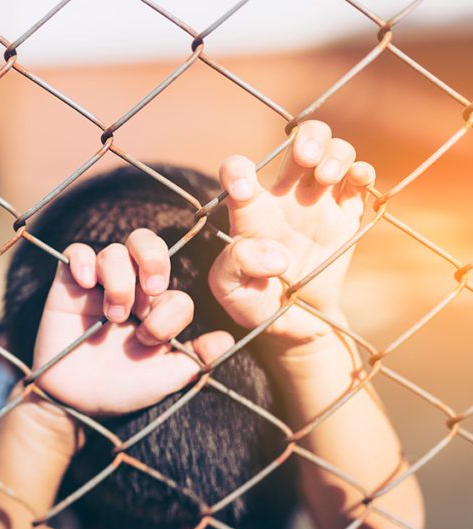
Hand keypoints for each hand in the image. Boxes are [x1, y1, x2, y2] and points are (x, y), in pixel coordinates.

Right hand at [32, 229, 233, 416]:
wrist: (74, 402)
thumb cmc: (122, 389)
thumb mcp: (164, 378)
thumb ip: (195, 358)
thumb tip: (226, 340)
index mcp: (157, 309)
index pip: (174, 291)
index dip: (169, 312)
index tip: (151, 340)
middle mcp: (131, 289)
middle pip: (145, 243)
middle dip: (154, 259)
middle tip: (151, 289)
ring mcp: (98, 284)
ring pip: (114, 251)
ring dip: (119, 280)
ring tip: (113, 314)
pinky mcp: (68, 285)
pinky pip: (76, 252)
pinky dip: (82, 260)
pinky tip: (85, 282)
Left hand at [210, 120, 374, 348]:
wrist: (297, 321)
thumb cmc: (256, 303)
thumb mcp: (232, 293)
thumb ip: (235, 269)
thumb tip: (274, 256)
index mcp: (249, 211)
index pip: (237, 171)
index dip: (237, 169)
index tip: (243, 188)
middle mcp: (284, 197)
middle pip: (298, 142)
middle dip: (306, 139)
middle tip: (306, 160)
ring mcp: (318, 202)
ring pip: (331, 151)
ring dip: (335, 152)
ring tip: (328, 178)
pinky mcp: (347, 215)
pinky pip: (359, 181)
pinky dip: (363, 171)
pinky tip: (359, 180)